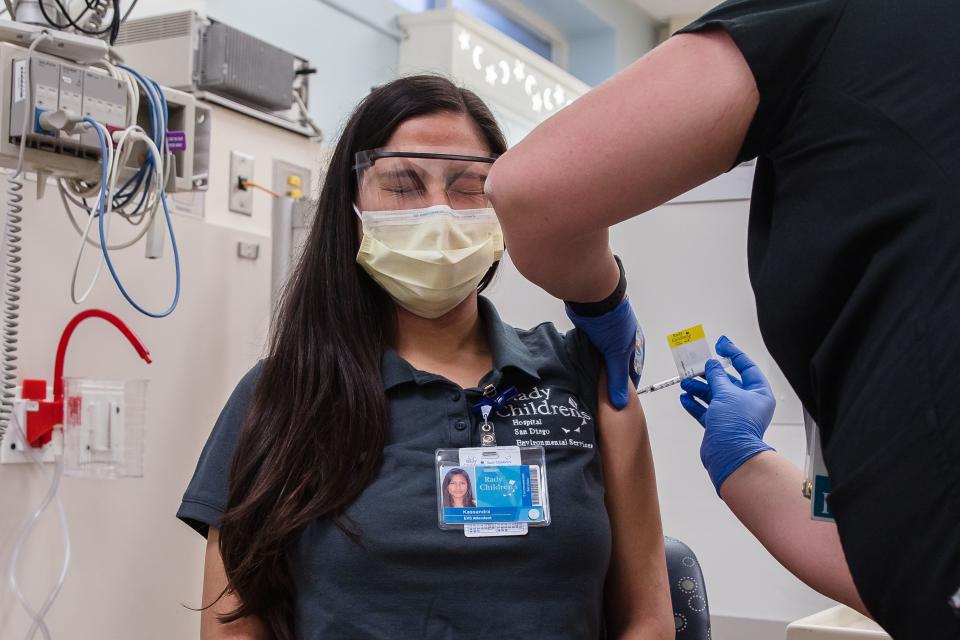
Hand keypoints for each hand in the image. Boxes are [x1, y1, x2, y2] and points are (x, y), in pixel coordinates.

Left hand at [566, 297, 643, 409]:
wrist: (593, 296)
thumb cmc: (613, 322)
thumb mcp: (617, 354)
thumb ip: (617, 379)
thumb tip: (621, 404)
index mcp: (635, 345)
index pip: (633, 372)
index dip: (625, 387)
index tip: (617, 402)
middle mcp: (623, 340)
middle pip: (617, 365)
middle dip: (609, 378)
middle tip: (600, 397)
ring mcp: (607, 336)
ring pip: (603, 358)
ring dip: (597, 368)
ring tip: (588, 385)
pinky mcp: (592, 332)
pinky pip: (591, 350)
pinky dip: (587, 359)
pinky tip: (581, 368)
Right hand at [679, 336, 775, 493]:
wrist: (728, 454)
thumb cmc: (736, 427)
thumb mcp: (725, 393)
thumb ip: (717, 376)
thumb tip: (712, 365)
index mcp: (758, 394)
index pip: (746, 367)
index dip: (733, 354)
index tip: (722, 345)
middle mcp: (747, 404)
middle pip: (727, 382)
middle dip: (709, 375)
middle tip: (697, 367)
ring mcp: (733, 415)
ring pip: (714, 395)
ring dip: (699, 388)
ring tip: (687, 383)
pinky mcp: (720, 425)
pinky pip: (706, 410)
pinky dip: (695, 403)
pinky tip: (686, 398)